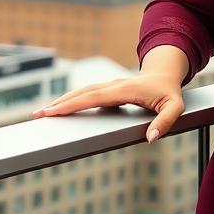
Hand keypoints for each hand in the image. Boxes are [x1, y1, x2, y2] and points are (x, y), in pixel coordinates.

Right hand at [30, 71, 185, 143]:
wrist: (165, 75)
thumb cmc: (169, 93)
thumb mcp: (175, 107)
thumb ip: (165, 122)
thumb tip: (151, 138)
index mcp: (124, 89)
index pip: (93, 97)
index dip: (73, 104)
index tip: (54, 111)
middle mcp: (113, 85)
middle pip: (81, 94)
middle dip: (59, 104)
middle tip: (38, 115)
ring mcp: (108, 87)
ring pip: (81, 93)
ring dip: (62, 101)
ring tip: (42, 113)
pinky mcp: (107, 91)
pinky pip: (86, 95)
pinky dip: (71, 101)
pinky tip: (60, 110)